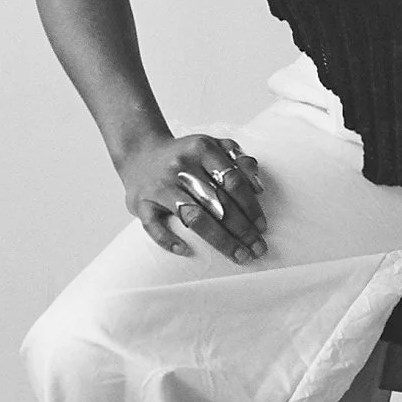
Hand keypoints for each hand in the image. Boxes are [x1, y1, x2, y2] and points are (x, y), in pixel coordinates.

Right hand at [121, 131, 266, 261]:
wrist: (139, 153)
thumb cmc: (184, 156)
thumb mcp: (211, 146)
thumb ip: (237, 159)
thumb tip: (258, 188)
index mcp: (201, 148)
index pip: (233, 181)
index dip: (251, 206)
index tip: (262, 227)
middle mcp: (180, 166)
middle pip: (218, 202)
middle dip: (242, 229)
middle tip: (257, 248)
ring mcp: (159, 185)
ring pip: (194, 217)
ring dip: (220, 240)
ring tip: (239, 255)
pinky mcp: (140, 202)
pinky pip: (153, 225)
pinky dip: (168, 240)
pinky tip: (185, 251)